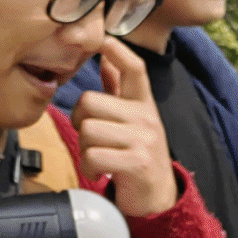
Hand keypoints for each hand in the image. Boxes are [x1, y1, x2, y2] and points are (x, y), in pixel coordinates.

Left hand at [71, 37, 176, 217]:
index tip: (102, 40)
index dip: (117, 51)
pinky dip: (90, 167)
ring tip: (98, 157)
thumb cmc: (138, 155)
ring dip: (84, 148)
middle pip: (89, 101)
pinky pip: (94, 156)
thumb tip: (105, 57)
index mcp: (143, 104)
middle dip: (79, 121)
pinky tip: (100, 172)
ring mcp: (143, 141)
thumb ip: (119, 89)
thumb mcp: (133, 120)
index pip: (134, 69)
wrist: (158, 197)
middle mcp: (146, 118)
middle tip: (91, 138)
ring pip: (87, 130)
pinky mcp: (137, 164)